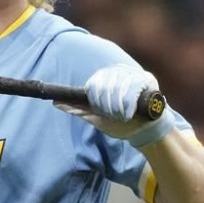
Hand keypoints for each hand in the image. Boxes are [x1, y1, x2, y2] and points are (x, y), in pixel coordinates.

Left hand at [56, 64, 174, 146]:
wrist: (145, 130)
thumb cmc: (121, 123)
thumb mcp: (98, 117)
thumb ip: (79, 109)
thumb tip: (56, 102)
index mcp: (105, 78)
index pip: (94, 84)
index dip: (95, 99)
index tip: (101, 111)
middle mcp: (118, 72)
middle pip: (104, 85)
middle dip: (107, 105)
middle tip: (114, 115)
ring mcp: (133, 74)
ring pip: (117, 88)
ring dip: (118, 107)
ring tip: (123, 115)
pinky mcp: (147, 79)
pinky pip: (132, 89)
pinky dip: (128, 105)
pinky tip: (129, 112)